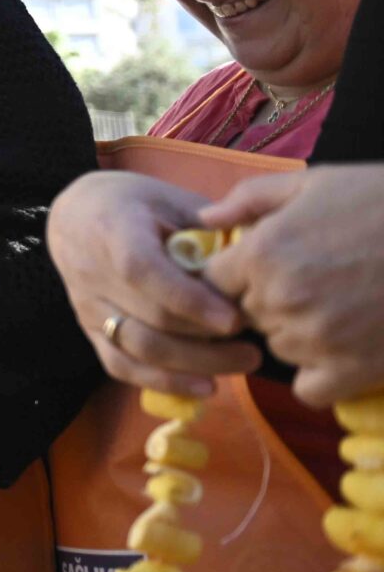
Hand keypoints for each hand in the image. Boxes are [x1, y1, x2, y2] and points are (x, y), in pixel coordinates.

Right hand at [47, 170, 252, 396]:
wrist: (75, 217)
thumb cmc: (134, 204)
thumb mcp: (171, 198)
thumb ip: (209, 226)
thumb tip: (256, 256)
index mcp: (113, 230)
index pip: (144, 271)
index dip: (189, 300)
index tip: (234, 320)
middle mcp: (93, 273)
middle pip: (149, 320)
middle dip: (207, 342)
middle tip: (255, 347)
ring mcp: (89, 307)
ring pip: (138, 349)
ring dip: (193, 365)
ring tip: (241, 363)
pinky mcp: (91, 331)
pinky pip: (122, 366)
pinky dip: (163, 382)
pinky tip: (203, 386)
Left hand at [201, 166, 383, 405]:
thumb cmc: (383, 201)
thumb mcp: (315, 182)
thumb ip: (249, 200)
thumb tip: (204, 221)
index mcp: (262, 253)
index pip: (213, 281)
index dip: (238, 273)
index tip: (269, 265)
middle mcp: (279, 300)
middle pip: (247, 314)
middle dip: (270, 299)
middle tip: (319, 279)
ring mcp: (314, 340)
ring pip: (279, 347)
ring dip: (298, 333)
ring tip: (344, 304)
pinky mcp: (352, 371)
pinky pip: (310, 389)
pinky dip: (322, 375)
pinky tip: (346, 347)